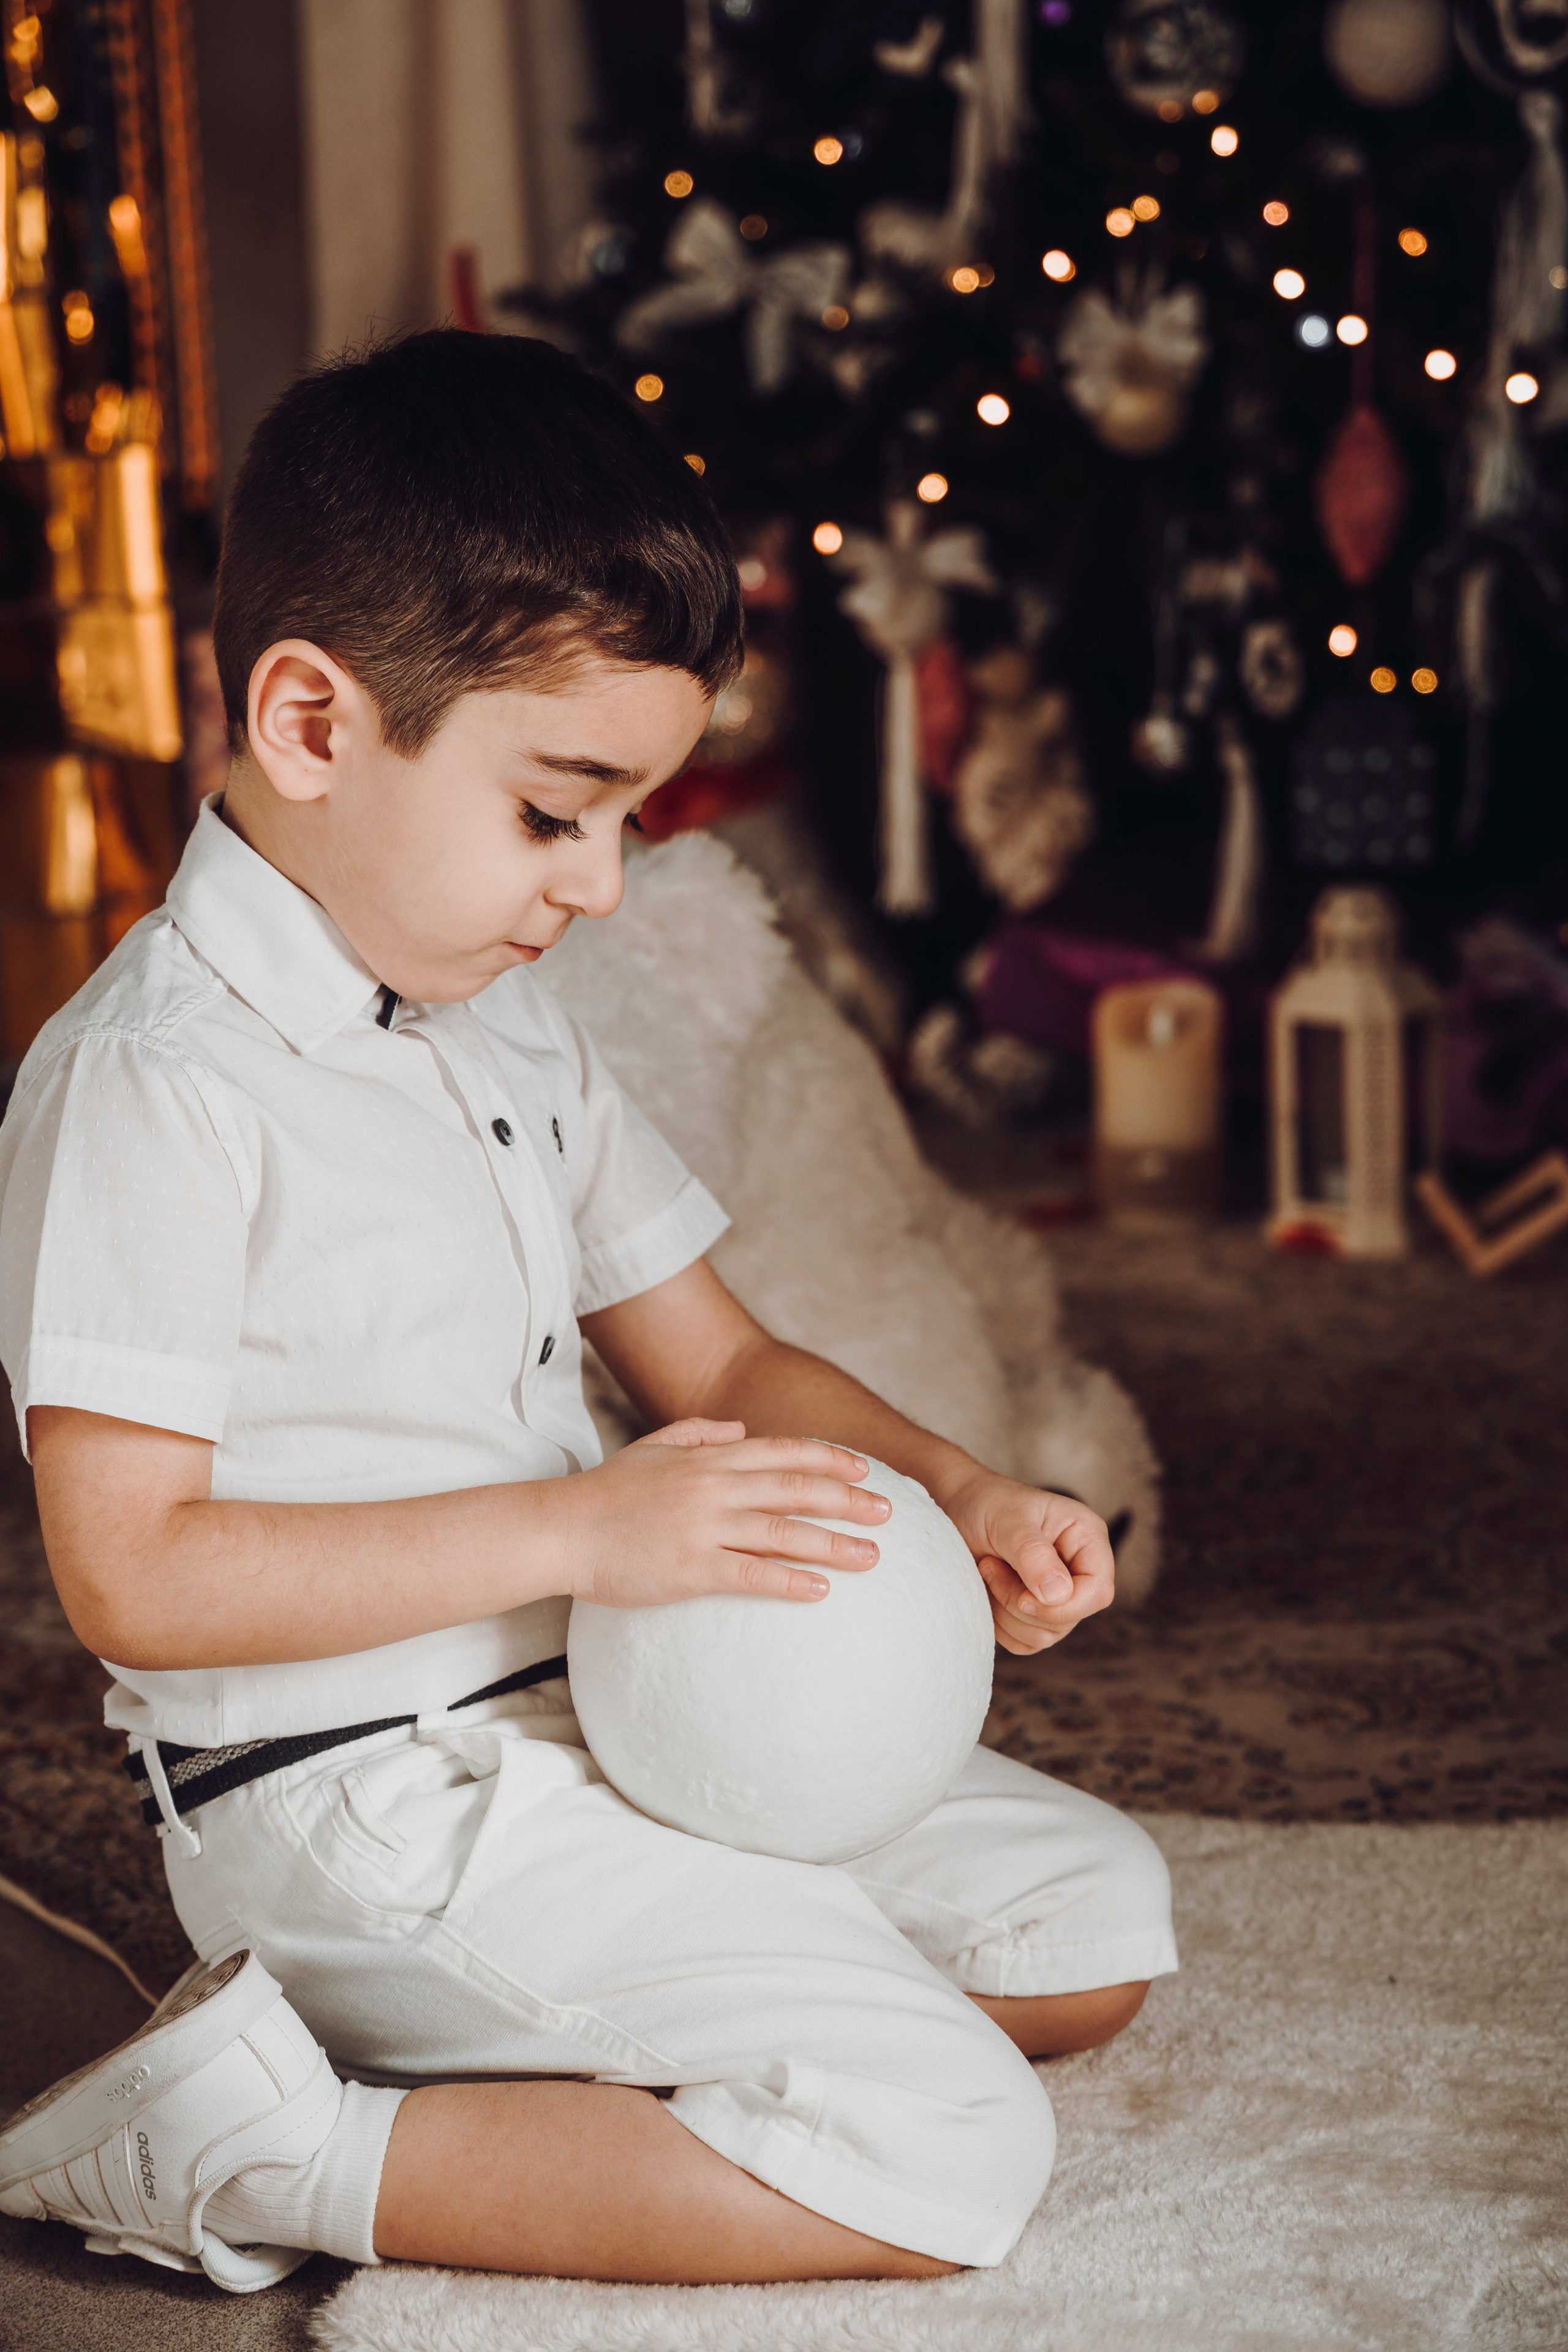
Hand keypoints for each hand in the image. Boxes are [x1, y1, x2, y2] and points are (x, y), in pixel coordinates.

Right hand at [559, 1421, 888, 1608]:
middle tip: (888, 1513)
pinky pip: (751, 1575)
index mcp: (708, 1458)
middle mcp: (713, 1486)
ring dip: (834, 1543)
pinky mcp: (690, 1567)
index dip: (829, 1459)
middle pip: (796, 1488)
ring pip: (784, 1532)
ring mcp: (703, 1527)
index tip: (866, 1469)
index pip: (783, 1452)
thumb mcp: (652, 1447)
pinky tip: (820, 1589)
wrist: (561, 1529)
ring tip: (872, 1556)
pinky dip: (790, 1581)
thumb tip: (743, 1430)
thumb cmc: (605, 1493)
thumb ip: (699, 1433)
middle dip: (848, 1499)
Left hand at [938, 1468, 1113, 1656]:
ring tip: (987, 1570)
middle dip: (1021, 1603)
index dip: (1065, 1606)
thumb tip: (1058, 1595)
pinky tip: (986, 1591)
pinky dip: (999, 1625)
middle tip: (990, 1566)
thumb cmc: (986, 1503)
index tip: (1024, 1595)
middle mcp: (1077, 1570)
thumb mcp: (1008, 1520)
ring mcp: (1057, 1595)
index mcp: (1086, 1539)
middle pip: (1069, 1618)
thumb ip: (1033, 1554)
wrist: (958, 1509)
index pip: (1098, 1591)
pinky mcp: (1033, 1613)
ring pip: (1045, 1636)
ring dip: (1006, 1612)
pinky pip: (1024, 1642)